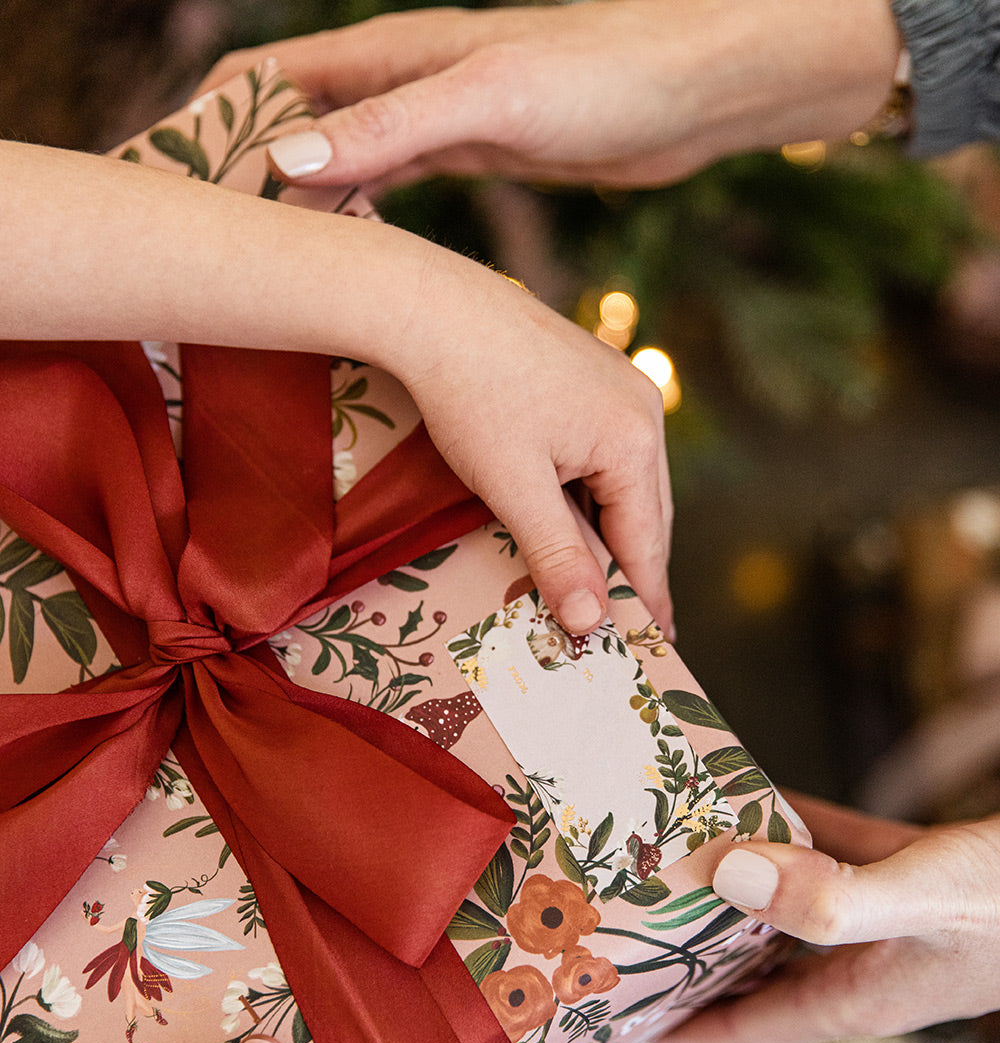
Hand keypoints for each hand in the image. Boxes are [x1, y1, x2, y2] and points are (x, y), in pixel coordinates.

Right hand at [202, 0, 900, 192]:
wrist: (692, 89)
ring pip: (335, 156)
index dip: (208, 121)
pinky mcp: (470, 155)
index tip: (169, 185)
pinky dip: (355, 215)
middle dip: (240, 169)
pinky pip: (387, 185)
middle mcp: (401, 82)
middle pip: (289, 119)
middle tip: (208, 245)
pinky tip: (349, 260)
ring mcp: (434, 120)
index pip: (265, 76)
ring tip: (261, 263)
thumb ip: (391, 128)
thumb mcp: (490, 100)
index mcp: (391, 55)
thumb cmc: (603, 76)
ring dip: (295, 200)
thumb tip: (286, 158)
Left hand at [391, 245, 673, 634]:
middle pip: (645, 514)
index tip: (654, 644)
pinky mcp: (593, 380)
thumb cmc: (471, 396)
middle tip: (628, 625)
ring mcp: (620, 389)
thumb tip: (592, 622)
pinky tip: (572, 519)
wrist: (431, 307)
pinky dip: (591, 496)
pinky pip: (604, 456)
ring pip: (624, 486)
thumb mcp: (514, 489)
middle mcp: (642, 411)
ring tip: (599, 583)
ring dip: (608, 533)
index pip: (647, 542)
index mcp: (634, 440)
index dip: (645, 598)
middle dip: (631, 569)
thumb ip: (558, 558)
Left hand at [666, 794, 999, 1042]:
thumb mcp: (920, 903)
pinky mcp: (913, 870)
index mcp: (858, 995)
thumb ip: (830, 899)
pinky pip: (835, 850)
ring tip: (681, 848)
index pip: (753, 1025)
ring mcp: (890, 919)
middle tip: (637, 919)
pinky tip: (759, 793)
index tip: (627, 1017)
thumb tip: (730, 877)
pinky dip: (796, 827)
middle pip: (761, 967)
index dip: (689, 1024)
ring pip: (794, 903)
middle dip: (701, 949)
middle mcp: (866, 963)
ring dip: (744, 878)